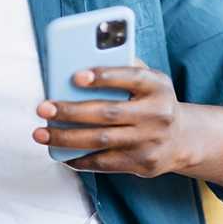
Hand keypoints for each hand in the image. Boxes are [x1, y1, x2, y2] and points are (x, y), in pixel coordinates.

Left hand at [33, 63, 197, 178]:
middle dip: (71, 111)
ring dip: (66, 138)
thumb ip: (125, 67)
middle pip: (108, 112)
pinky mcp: (142, 163)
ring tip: (41, 133)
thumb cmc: (153, 102)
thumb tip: (84, 59)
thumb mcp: (150, 80)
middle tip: (44, 108)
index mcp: (158, 87)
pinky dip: (79, 159)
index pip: (131, 78)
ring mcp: (150, 141)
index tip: (76, 76)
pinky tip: (61, 153)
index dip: (104, 76)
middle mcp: (157, 114)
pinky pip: (104, 163)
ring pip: (101, 141)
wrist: (181, 139)